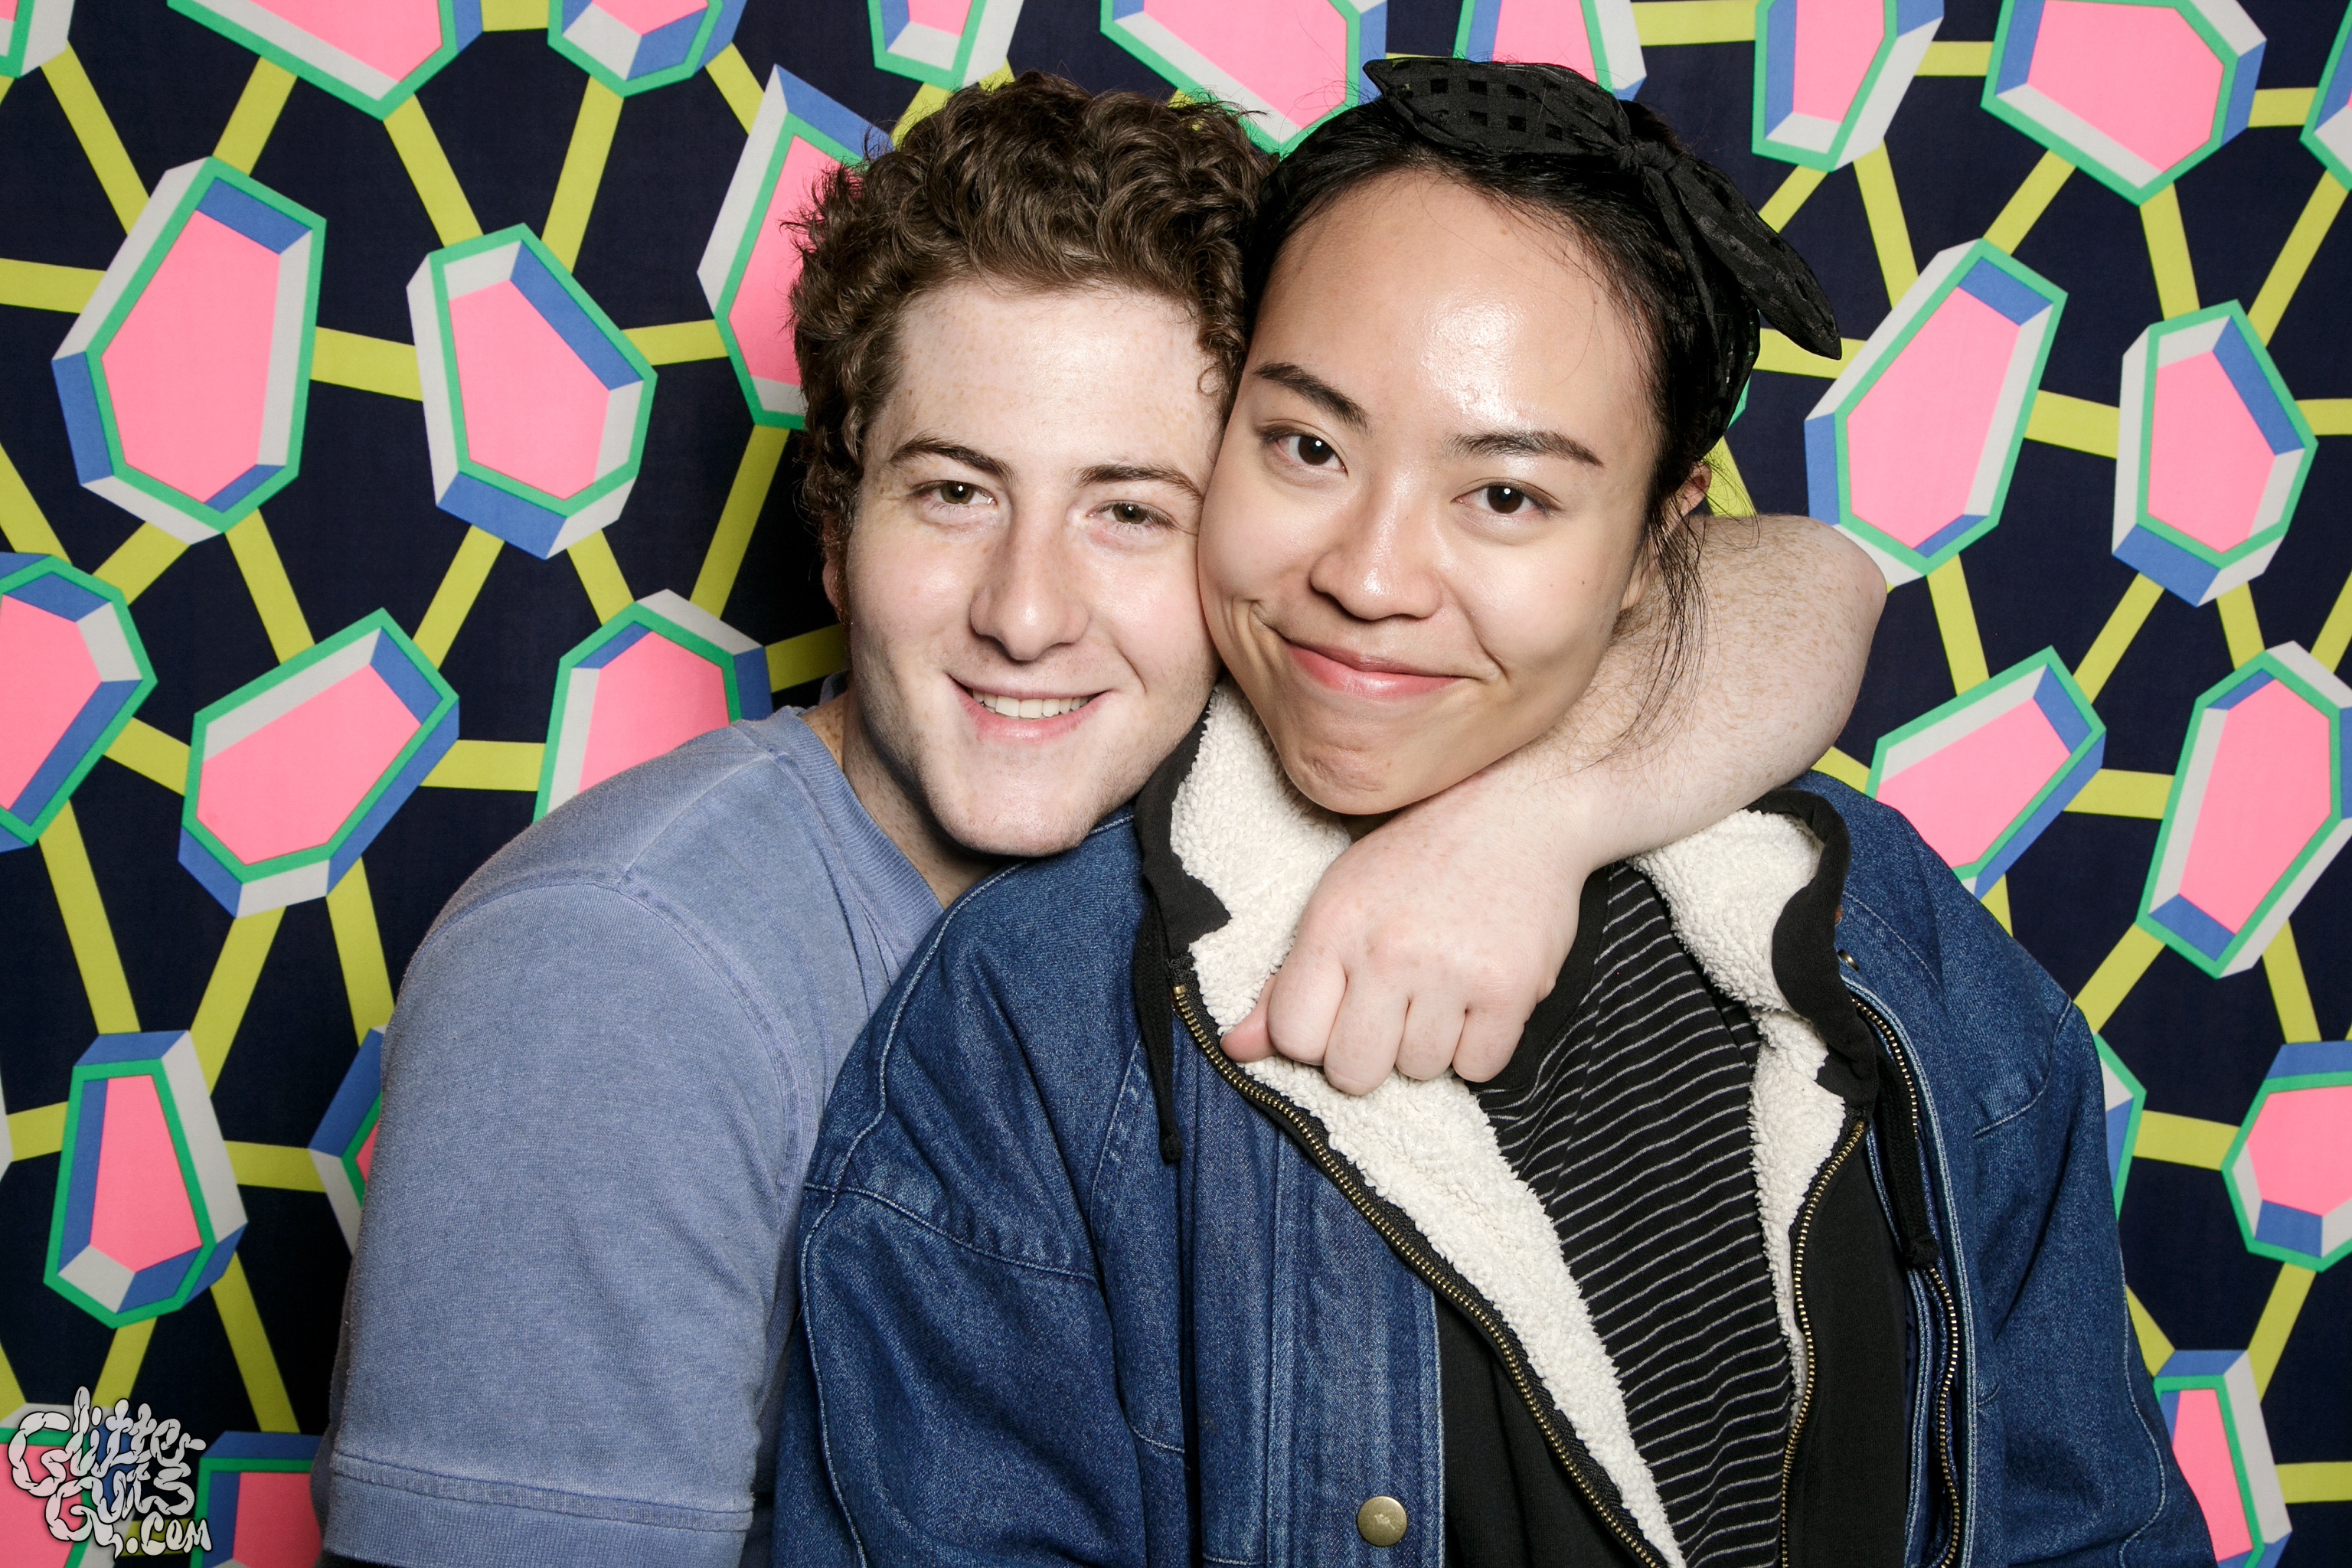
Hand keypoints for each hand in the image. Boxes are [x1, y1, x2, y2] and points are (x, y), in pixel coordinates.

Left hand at [1221, 765, 1593, 1094]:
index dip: (1315, 1037)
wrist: (1516, 806)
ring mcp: (1451, 971)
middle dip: (1370, 1053)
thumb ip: (1286, 981)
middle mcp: (1387, 950)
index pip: (1294, 1037)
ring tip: (1442, 987)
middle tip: (1393, 1008)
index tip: (1340, 1010)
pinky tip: (1476, 996)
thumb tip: (1236, 1049)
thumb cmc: (1417, 857)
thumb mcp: (1338, 900)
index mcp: (1333, 925)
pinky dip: (1479, 1045)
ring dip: (1429, 1044)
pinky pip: (1479, 1068)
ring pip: (1419, 1071)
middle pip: (1353, 1072)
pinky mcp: (1510, 988)